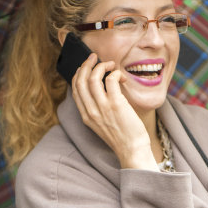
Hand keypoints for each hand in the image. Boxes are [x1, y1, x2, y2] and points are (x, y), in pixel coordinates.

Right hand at [71, 53, 157, 169]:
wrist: (132, 150)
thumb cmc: (122, 136)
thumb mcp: (102, 124)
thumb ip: (98, 109)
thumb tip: (102, 88)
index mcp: (85, 116)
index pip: (75, 89)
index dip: (78, 74)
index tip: (85, 66)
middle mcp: (90, 111)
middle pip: (80, 80)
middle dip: (86, 64)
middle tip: (94, 57)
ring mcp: (102, 107)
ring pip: (93, 77)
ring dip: (101, 65)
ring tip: (111, 64)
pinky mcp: (116, 104)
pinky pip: (110, 80)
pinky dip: (115, 73)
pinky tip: (121, 77)